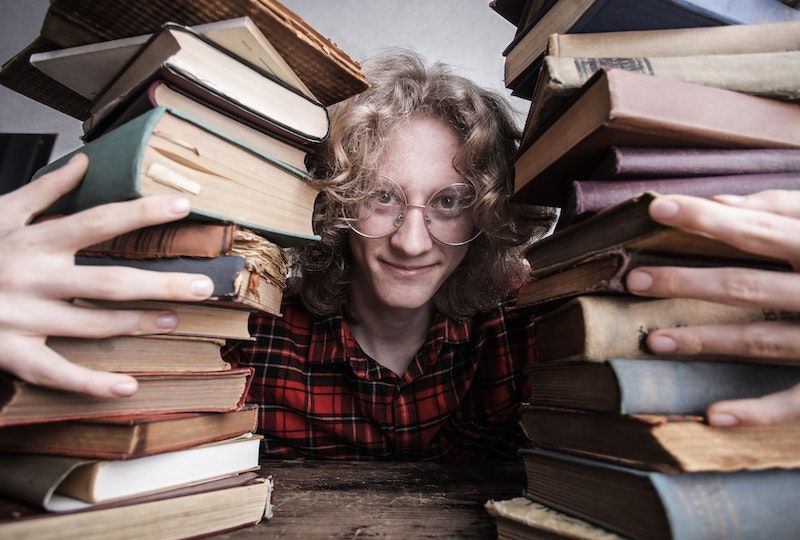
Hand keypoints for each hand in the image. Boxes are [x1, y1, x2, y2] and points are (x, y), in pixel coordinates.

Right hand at [0, 154, 213, 396]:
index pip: (100, 221)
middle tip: (203, 286)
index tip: (183, 205)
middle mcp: (33, 278)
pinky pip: (56, 372)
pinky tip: (127, 387)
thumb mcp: (0, 213)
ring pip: (91, 325)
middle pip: (109, 281)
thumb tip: (81, 162)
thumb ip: (43, 191)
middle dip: (160, 283)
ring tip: (173, 320)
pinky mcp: (11, 352)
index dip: (143, 213)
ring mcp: (22, 318)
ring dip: (136, 324)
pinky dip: (91, 383)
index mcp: (35, 241)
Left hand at [624, 190, 799, 425]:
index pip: (760, 227)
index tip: (658, 207)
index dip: (709, 216)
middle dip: (690, 282)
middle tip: (635, 279)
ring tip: (654, 340)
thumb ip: (789, 209)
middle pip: (751, 285)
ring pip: (764, 340)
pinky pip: (799, 401)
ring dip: (707, 342)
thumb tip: (723, 201)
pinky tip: (713, 416)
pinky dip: (758, 411)